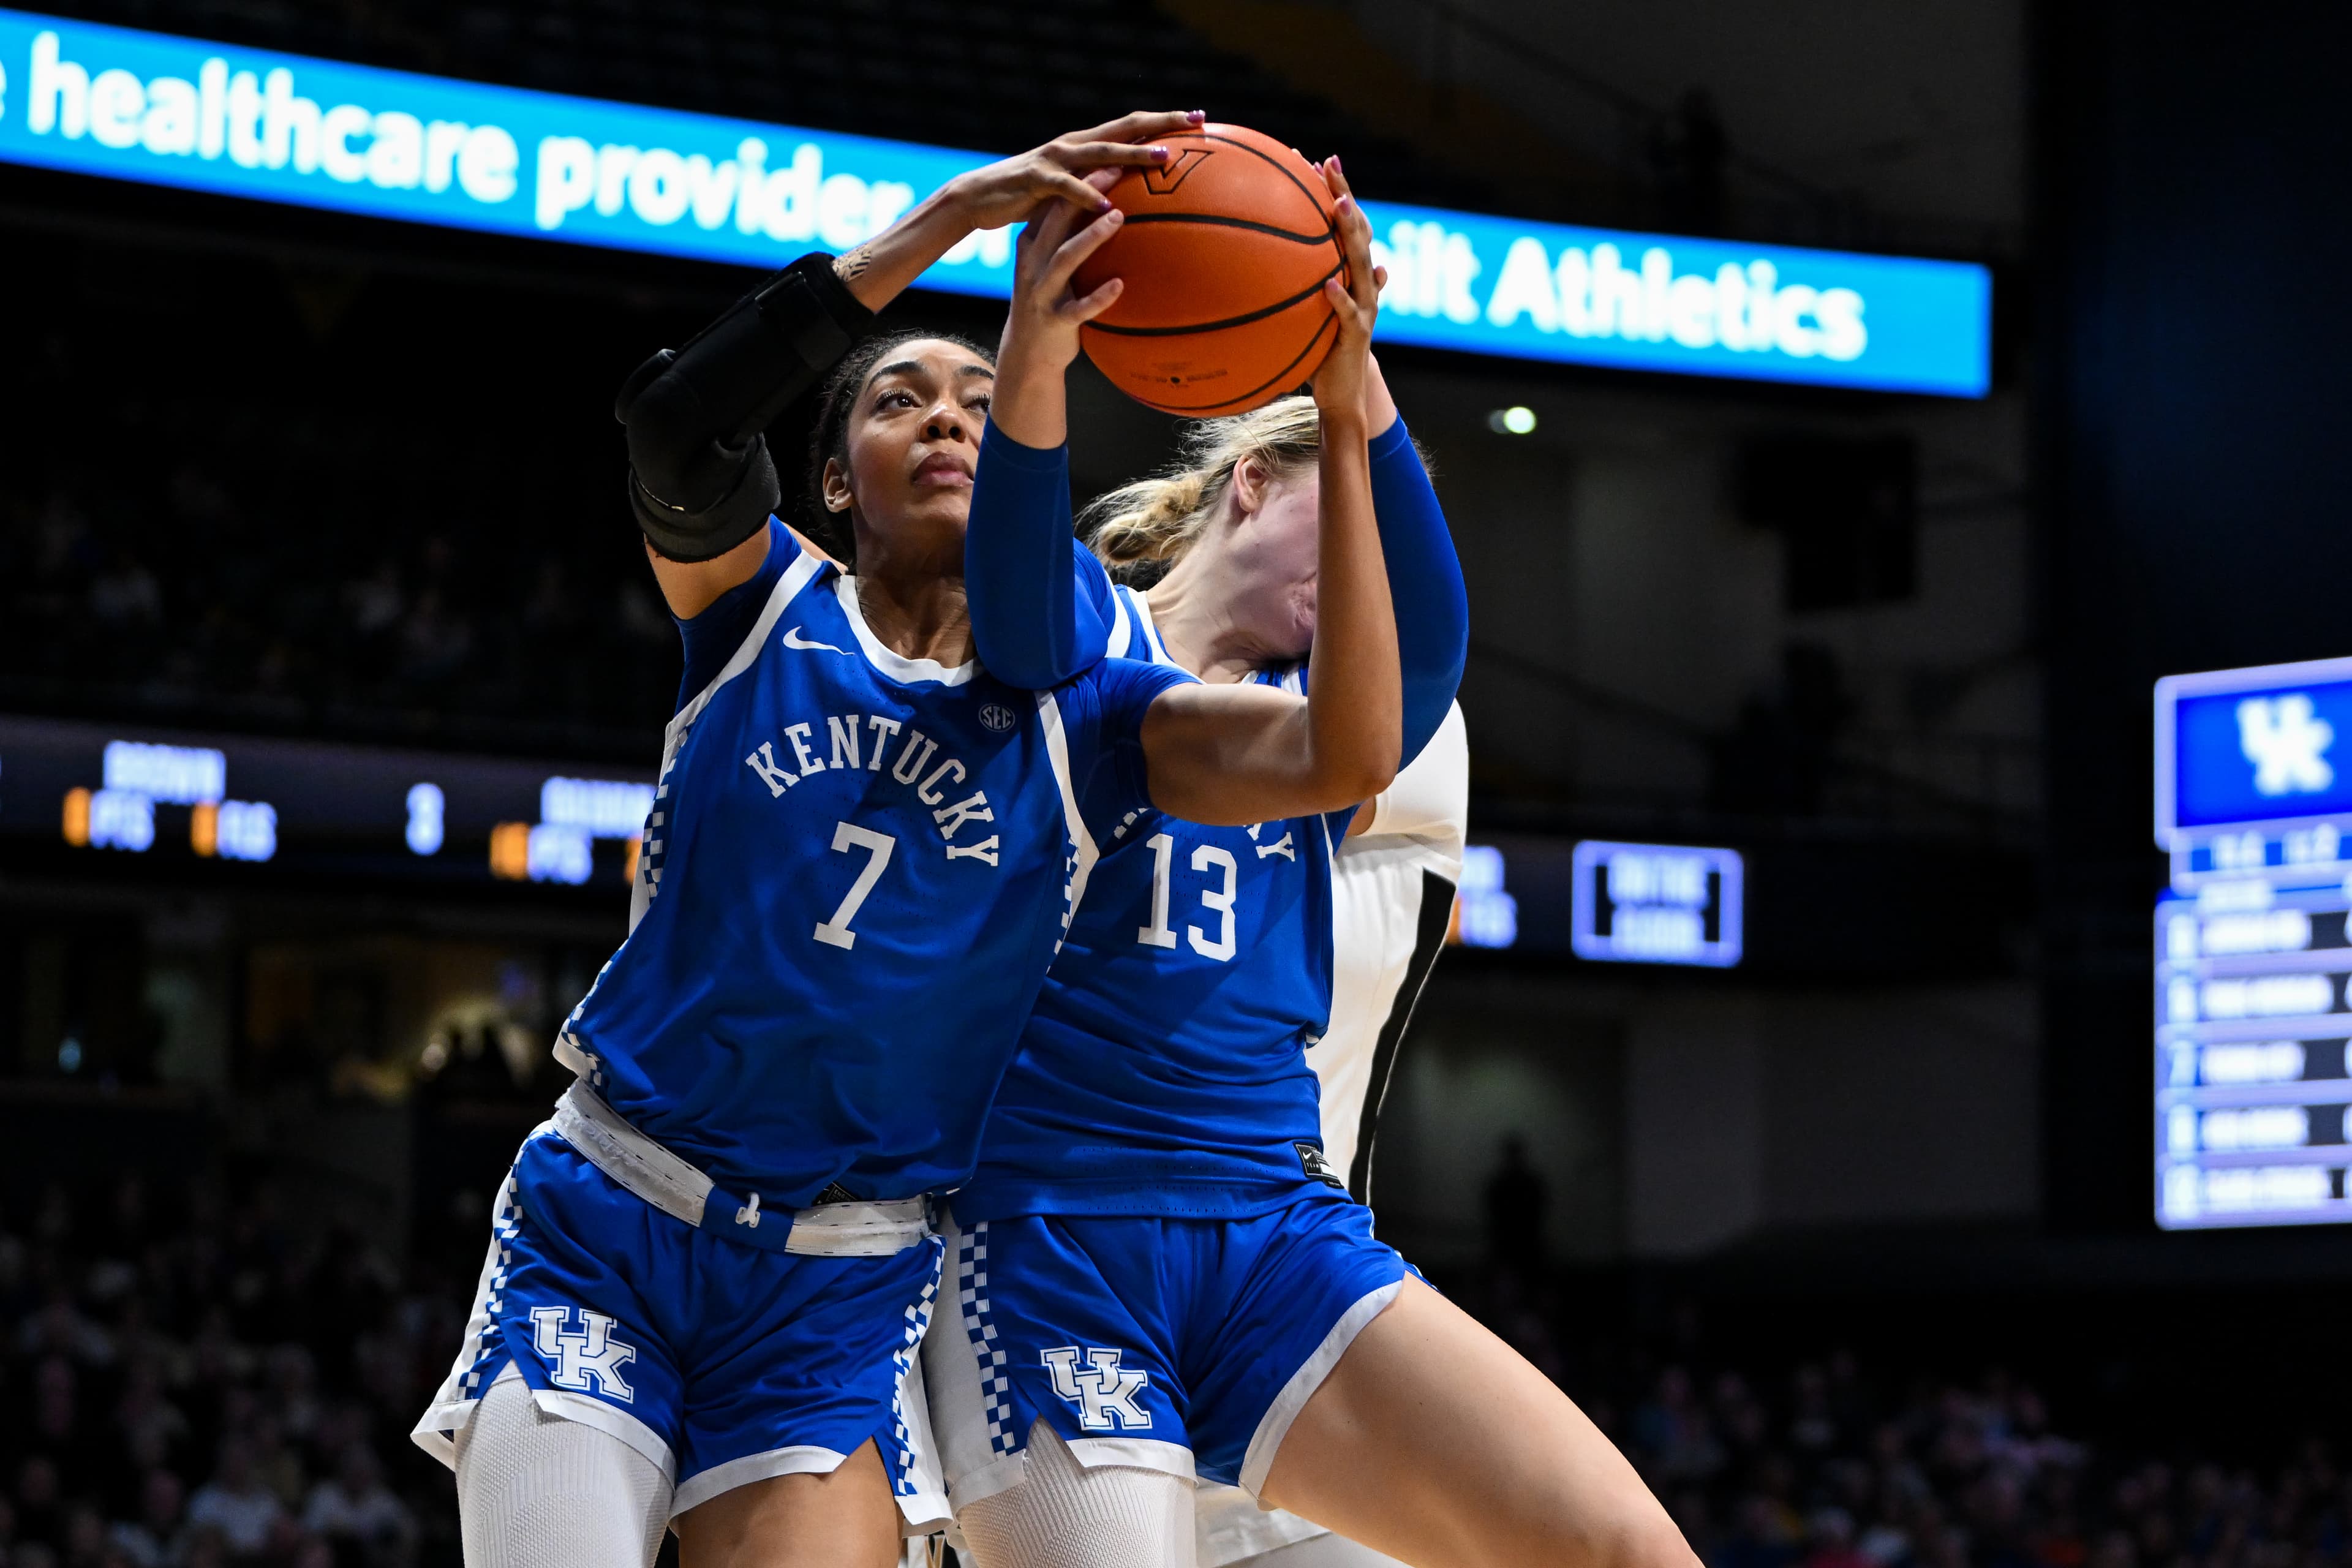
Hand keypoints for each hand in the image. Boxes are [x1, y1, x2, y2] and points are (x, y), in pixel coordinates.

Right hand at [944, 110, 1205, 231]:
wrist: (976, 200)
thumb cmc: (1027, 201)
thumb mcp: (1068, 193)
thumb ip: (1097, 185)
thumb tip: (1130, 193)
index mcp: (1083, 147)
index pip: (1131, 127)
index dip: (1164, 120)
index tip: (1201, 118)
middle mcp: (1072, 147)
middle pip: (1123, 129)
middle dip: (1160, 123)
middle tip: (1195, 120)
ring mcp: (1054, 163)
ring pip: (1100, 155)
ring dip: (1132, 155)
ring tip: (1163, 158)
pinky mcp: (1035, 185)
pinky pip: (1065, 192)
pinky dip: (1086, 196)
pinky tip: (1106, 205)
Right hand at [1001, 171, 1128, 374]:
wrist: (1028, 354)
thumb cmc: (1053, 302)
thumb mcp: (1055, 264)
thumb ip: (1069, 235)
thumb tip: (1102, 203)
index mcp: (1033, 244)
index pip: (1056, 199)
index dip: (1081, 174)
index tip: (1109, 150)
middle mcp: (1033, 262)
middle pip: (1059, 217)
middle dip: (1087, 190)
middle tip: (1119, 168)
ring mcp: (1041, 291)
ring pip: (1066, 257)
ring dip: (1092, 235)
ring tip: (1118, 216)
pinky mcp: (1053, 320)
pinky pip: (1078, 308)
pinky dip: (1099, 297)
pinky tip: (1120, 285)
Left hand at [1309, 157, 1383, 425]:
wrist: (1343, 394)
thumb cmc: (1321, 350)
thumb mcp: (1310, 311)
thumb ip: (1299, 284)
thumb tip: (1272, 258)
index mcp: (1351, 275)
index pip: (1345, 225)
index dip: (1334, 192)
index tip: (1316, 161)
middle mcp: (1363, 285)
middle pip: (1358, 232)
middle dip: (1346, 196)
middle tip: (1330, 164)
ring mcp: (1363, 309)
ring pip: (1362, 264)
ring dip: (1351, 234)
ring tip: (1338, 206)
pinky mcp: (1356, 337)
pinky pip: (1349, 315)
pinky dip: (1340, 299)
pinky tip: (1328, 285)